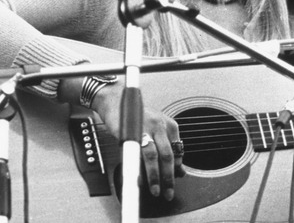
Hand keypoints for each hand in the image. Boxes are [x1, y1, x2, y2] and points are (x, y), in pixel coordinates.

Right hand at [93, 84, 185, 199]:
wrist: (115, 101)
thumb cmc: (135, 116)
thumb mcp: (155, 128)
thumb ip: (166, 146)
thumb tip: (178, 170)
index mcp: (169, 125)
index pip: (178, 151)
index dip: (176, 169)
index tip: (175, 181)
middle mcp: (160, 126)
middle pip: (169, 156)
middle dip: (169, 178)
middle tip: (169, 192)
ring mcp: (146, 129)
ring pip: (155, 157)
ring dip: (155, 177)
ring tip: (156, 190)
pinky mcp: (131, 132)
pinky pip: (137, 155)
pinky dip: (140, 170)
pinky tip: (140, 180)